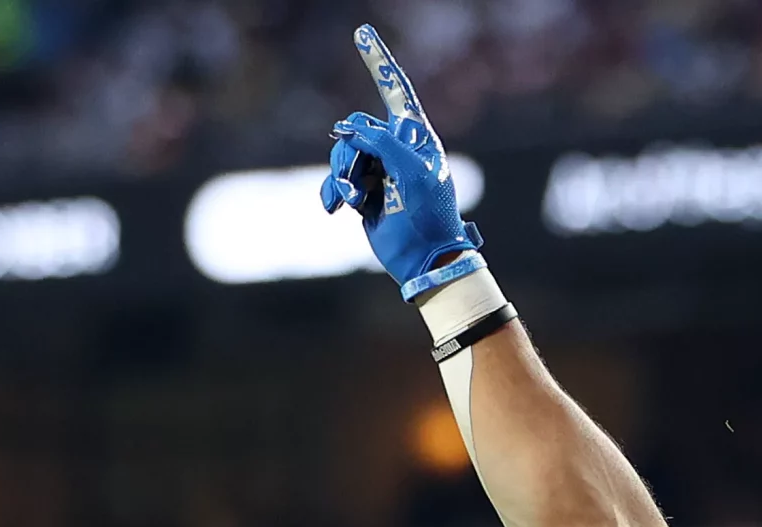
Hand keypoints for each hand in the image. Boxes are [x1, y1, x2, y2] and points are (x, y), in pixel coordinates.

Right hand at [319, 24, 480, 297]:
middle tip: (362, 182)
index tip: (362, 32)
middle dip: (352, 154)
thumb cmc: (428, 214)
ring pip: (342, 154)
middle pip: (356, 130)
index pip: (396, 92)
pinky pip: (337, 180)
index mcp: (416, 137)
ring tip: (355, 200)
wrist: (423, 259)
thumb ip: (382, 143)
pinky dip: (333, 191)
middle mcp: (396, 149)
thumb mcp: (412, 172)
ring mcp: (378, 170)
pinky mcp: (364, 192)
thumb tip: (350, 129)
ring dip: (342, 177)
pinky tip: (335, 208)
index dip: (378, 63)